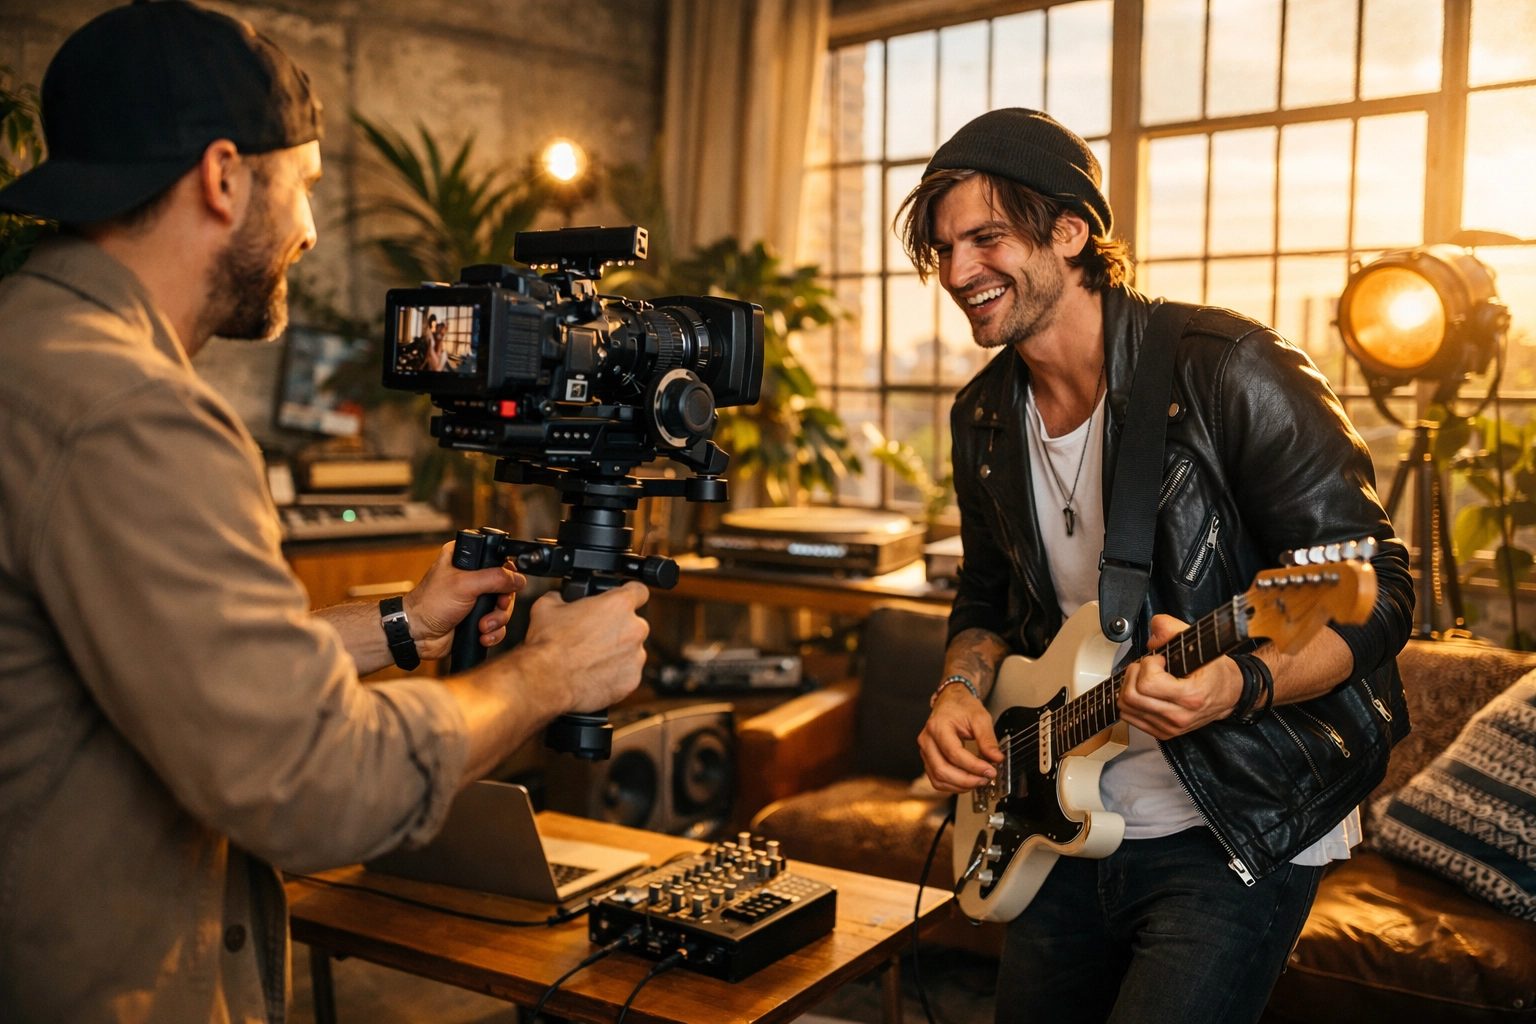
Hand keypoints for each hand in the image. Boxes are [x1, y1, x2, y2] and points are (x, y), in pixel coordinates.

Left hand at [403, 541, 524, 659]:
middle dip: (502, 603)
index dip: (506, 572)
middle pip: (506, 586)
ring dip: (497, 620)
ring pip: (504, 607)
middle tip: (496, 607)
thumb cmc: (429, 605)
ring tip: (483, 626)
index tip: (505, 584)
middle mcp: (472, 577)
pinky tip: (482, 635)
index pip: (497, 559)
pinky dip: (494, 632)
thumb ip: (495, 578)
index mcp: (465, 559)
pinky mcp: (477, 618)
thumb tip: (518, 579)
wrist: (417, 635)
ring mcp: (475, 599)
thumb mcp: (464, 585)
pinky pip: (498, 624)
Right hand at [502, 582, 650, 714]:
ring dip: (618, 652)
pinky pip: (628, 673)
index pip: (639, 590)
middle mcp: (635, 628)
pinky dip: (616, 674)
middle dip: (618, 628)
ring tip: (592, 658)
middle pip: (634, 623)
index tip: (622, 601)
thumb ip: (563, 596)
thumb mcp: (547, 606)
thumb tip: (561, 597)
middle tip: (595, 636)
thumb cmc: (548, 644)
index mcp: (619, 604)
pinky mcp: (632, 680)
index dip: (630, 594)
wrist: (547, 681)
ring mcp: (636, 656)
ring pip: (632, 650)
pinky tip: (595, 673)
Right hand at [918, 687, 1003, 792]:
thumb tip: (996, 759)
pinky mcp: (928, 759)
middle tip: (985, 779)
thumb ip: (988, 739)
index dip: (974, 766)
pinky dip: (952, 785)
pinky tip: (966, 781)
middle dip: (967, 780)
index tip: (990, 770)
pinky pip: (936, 779)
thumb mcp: (980, 717)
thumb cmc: (962, 706)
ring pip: (938, 778)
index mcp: (938, 726)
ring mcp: (925, 751)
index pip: (954, 754)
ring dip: (960, 786)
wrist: (951, 701)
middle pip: (942, 770)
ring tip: (978, 781)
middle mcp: (927, 740)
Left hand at [1119, 614, 1243, 739]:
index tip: (1159, 659)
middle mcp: (1180, 716)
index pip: (1147, 683)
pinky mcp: (1162, 733)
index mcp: (1191, 696)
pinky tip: (1144, 692)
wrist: (1228, 694)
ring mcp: (1170, 727)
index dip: (1148, 664)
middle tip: (1147, 666)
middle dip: (1134, 674)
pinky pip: (1130, 717)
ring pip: (1126, 708)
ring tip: (1145, 678)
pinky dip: (1130, 702)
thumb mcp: (1200, 645)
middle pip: (1132, 696)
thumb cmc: (1214, 671)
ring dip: (1129, 687)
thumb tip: (1155, 626)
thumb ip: (1174, 630)